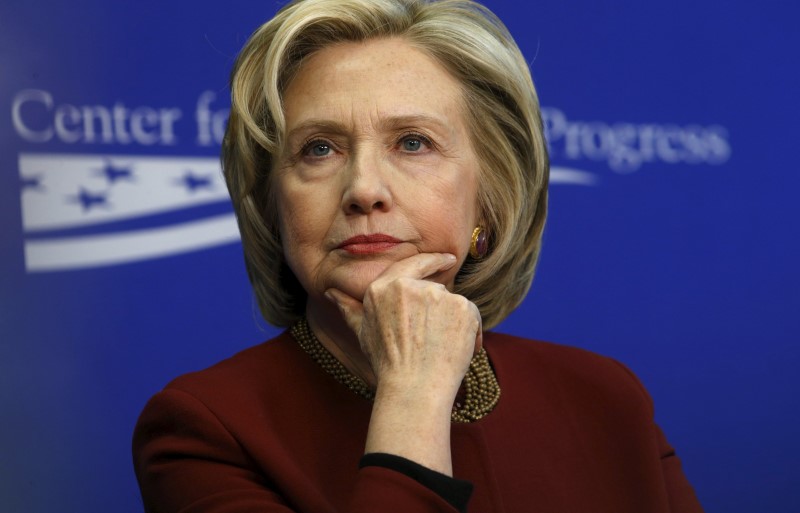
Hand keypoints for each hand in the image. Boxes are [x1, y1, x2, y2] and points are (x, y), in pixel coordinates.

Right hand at [325, 252, 482, 397]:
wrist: (414, 389)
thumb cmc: (387, 364)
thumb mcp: (362, 333)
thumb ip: (350, 309)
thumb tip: (331, 292)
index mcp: (382, 288)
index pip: (412, 264)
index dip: (432, 260)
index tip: (448, 260)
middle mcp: (409, 286)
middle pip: (436, 289)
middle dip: (439, 311)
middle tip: (433, 340)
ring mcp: (437, 295)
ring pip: (454, 302)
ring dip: (454, 322)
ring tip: (440, 349)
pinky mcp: (461, 307)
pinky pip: (471, 314)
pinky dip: (470, 332)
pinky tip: (458, 350)